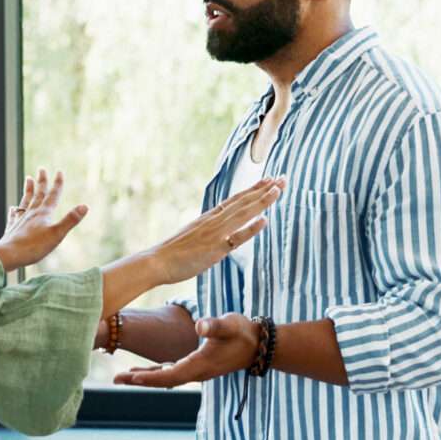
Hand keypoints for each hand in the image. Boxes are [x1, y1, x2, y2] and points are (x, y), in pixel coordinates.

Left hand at [0, 170, 88, 271]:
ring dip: (28, 190)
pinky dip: (14, 210)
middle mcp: (31, 214)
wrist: (9, 255)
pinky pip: (13, 216)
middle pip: (38, 194)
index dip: (57, 184)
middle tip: (41, 169)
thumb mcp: (57, 234)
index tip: (59, 171)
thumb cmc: (34, 246)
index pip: (53, 195)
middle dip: (42, 181)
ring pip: (25, 201)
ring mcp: (20, 220)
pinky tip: (12, 208)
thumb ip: (70, 220)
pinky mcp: (12, 229)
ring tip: (28, 179)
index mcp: (43, 214)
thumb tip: (85, 206)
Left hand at [112, 315, 262, 387]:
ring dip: (144, 377)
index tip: (132, 377)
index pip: (170, 375)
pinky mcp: (197, 366)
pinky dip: (156, 373)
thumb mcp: (229, 324)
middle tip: (116, 379)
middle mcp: (196, 372)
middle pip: (162, 380)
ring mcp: (196, 371)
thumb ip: (214, 325)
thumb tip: (199, 326)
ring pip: (165, 378)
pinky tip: (144, 371)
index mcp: (200, 364)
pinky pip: (171, 373)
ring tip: (123, 377)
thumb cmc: (242, 332)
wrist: (258, 345)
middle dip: (140, 380)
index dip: (150, 377)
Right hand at [151, 177, 284, 284]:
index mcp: (209, 217)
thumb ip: (209, 230)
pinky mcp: (215, 249)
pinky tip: (265, 220)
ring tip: (278, 190)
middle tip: (283, 178)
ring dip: (262, 201)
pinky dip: (251, 229)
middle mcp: (214, 221)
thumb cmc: (174, 252)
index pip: (236, 199)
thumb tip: (221, 232)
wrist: (157, 261)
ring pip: (243, 214)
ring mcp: (215, 234)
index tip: (269, 179)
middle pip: (244, 202)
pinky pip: (236, 238)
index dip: (253, 189)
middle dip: (264, 189)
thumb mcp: (193, 234)